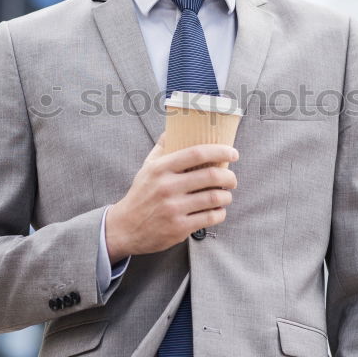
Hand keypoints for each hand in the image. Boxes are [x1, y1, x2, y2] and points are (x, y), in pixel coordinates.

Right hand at [105, 132, 238, 261]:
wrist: (125, 228)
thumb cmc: (141, 195)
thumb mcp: (147, 168)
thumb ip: (162, 148)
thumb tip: (173, 128)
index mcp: (160, 169)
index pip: (196, 153)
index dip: (220, 151)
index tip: (233, 153)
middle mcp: (167, 187)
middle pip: (211, 176)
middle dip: (230, 177)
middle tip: (232, 179)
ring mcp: (173, 208)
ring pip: (214, 198)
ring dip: (226, 197)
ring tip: (226, 196)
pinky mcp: (179, 228)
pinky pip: (210, 218)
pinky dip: (220, 213)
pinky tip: (218, 211)